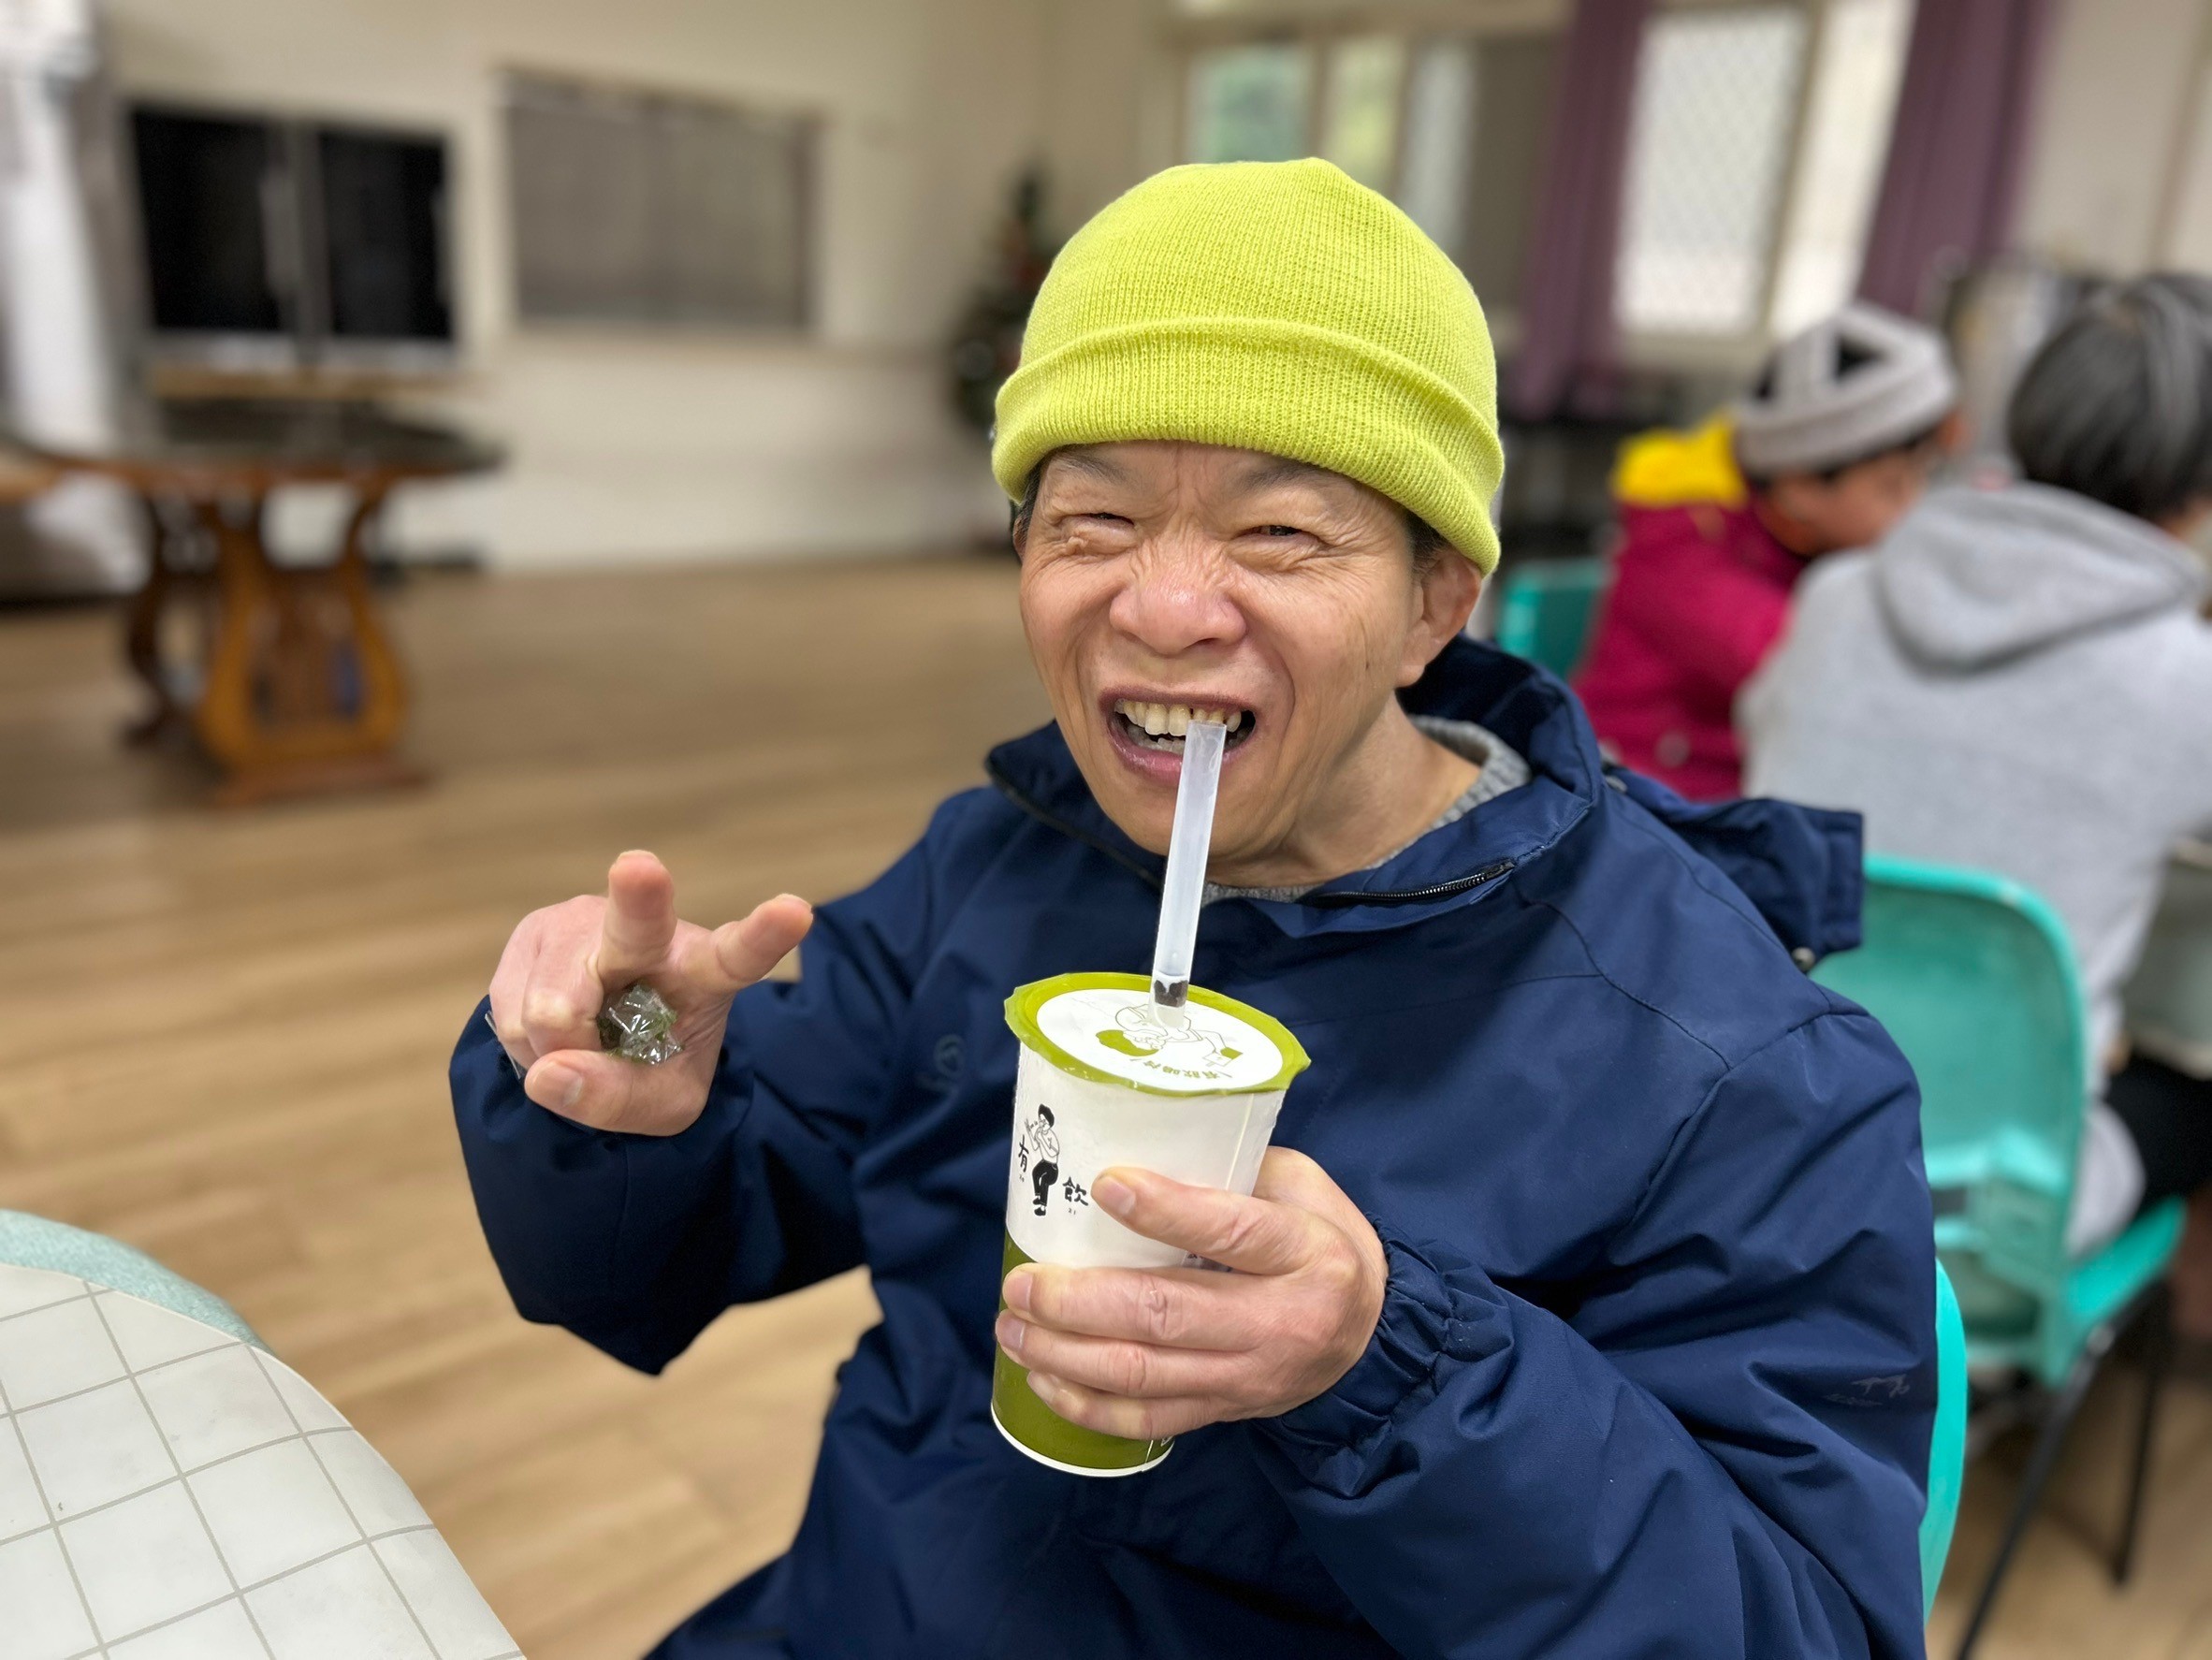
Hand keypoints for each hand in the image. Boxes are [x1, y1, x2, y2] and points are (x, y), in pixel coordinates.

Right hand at [486, 850, 812, 1134]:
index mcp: (708, 972)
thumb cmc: (651, 1063)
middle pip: (640, 922)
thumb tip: (549, 1073)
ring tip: (585, 1039)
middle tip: (639, 867)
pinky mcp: (537, 931)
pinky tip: (553, 1025)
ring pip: (554, 1007)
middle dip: (638, 896)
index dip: (765, 935)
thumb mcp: (659, 1105)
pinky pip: (514, 1012)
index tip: (795, 911)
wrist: (601, 1040)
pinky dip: (527, 1041)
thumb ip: (617, 1100)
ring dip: (556, 1047)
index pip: (741, 956)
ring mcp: (588, 923)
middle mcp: (653, 935)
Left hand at [995, 1148, 1387, 1440]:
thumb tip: (1136, 1148)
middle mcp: (1278, 1321)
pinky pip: (1147, 1421)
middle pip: (1165, 1315)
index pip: (1230, 1231)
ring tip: (1012, 1326)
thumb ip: (1232, 1172)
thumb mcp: (1301, 1187)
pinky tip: (1042, 1379)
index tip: (1104, 1184)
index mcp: (1304, 1250)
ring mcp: (1248, 1377)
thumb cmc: (1322, 1239)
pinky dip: (1086, 1405)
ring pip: (1143, 1374)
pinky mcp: (1225, 1411)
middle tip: (1022, 1281)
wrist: (1371, 1334)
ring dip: (1065, 1354)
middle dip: (1079, 1301)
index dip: (1164, 1210)